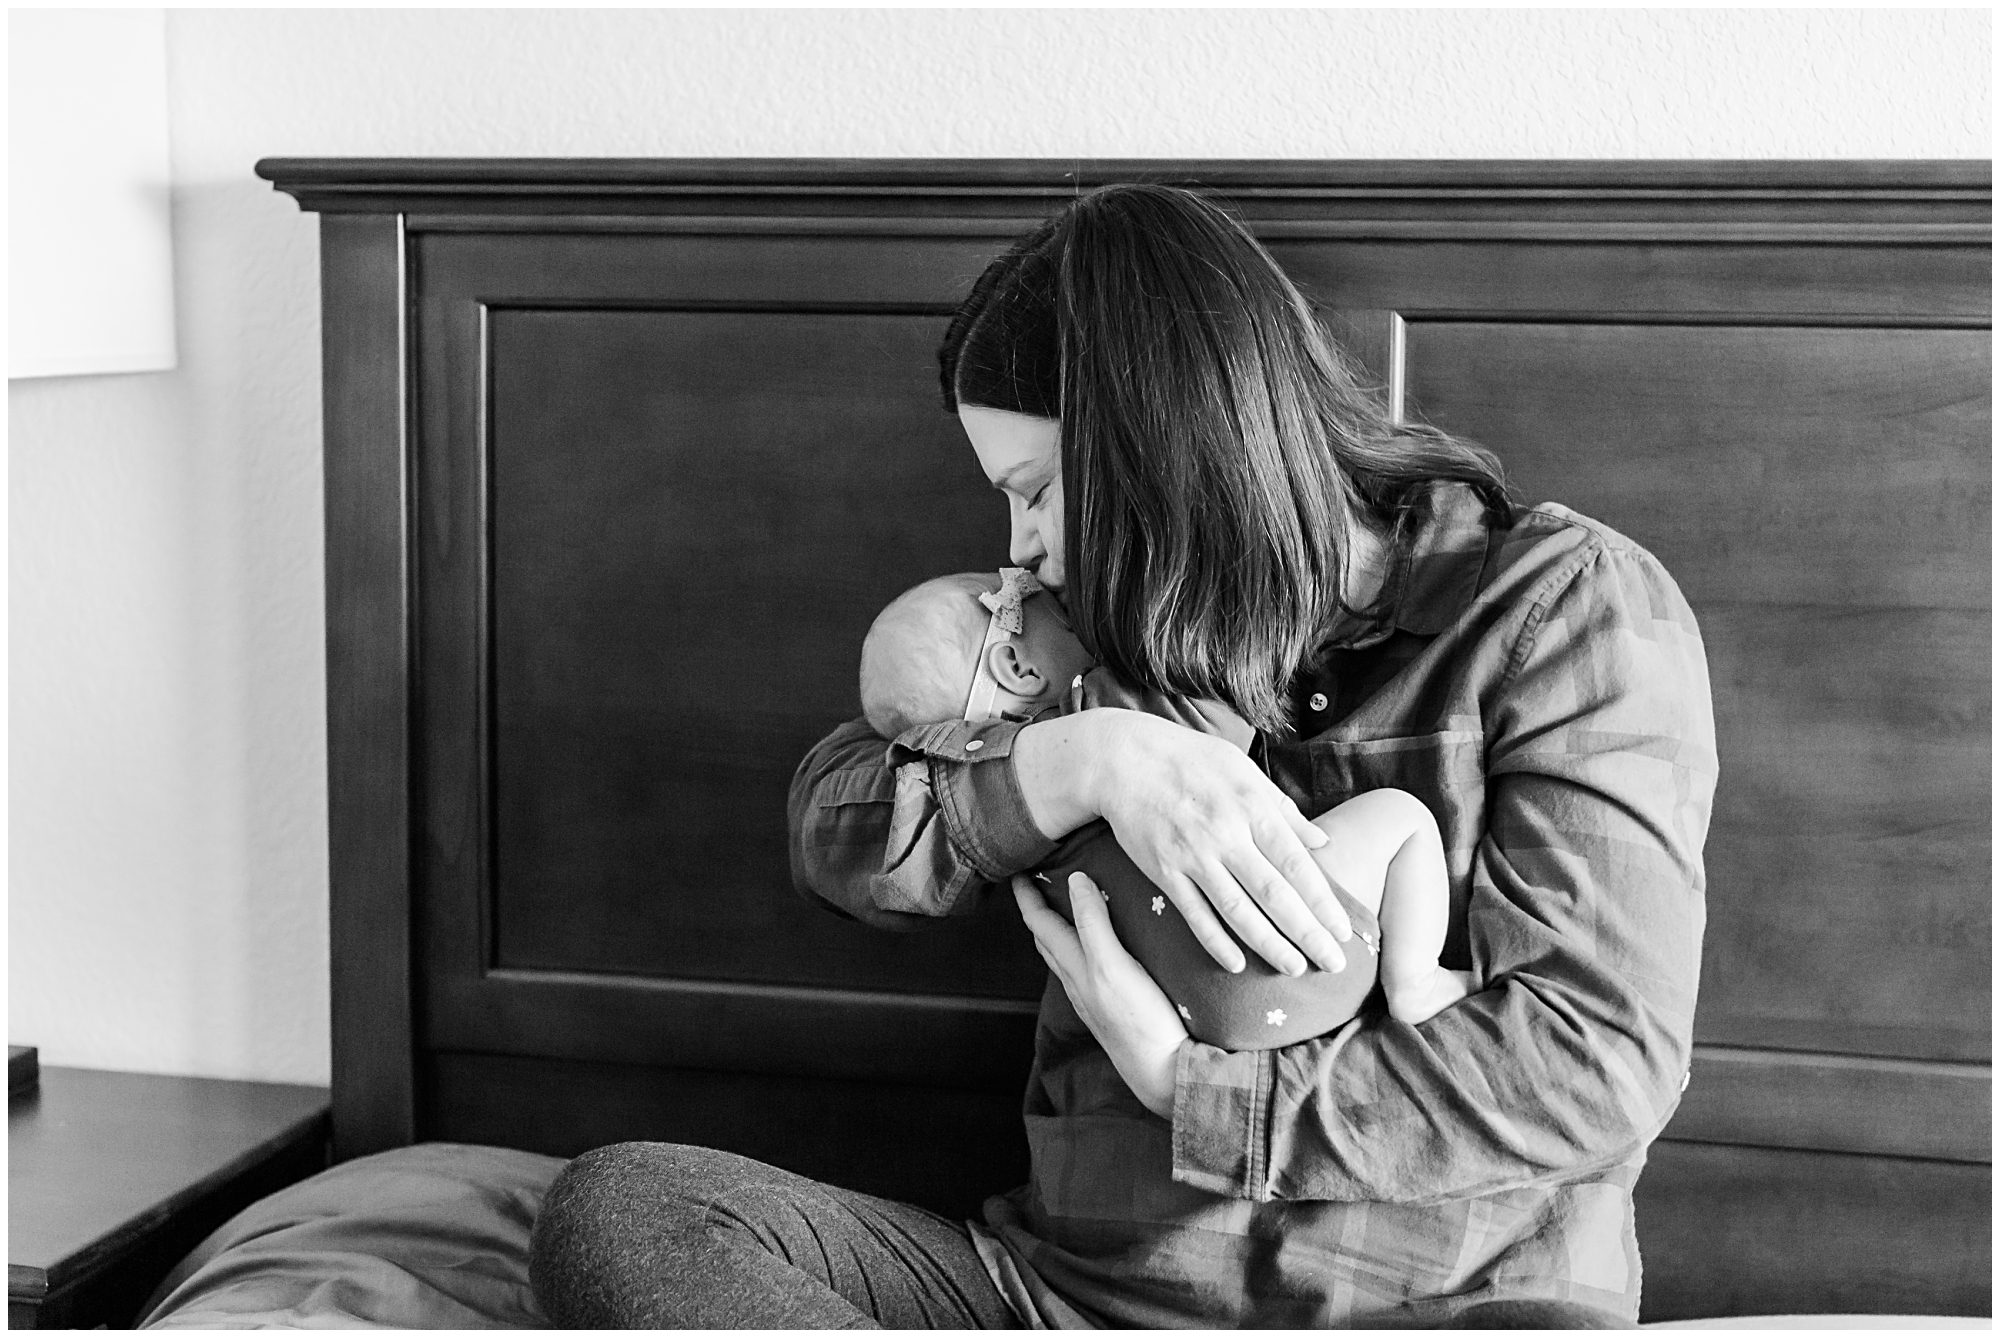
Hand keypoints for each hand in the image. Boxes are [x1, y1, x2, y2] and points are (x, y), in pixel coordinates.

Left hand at [1014, 871, 1185, 1117]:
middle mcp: (1076, 982)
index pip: (1039, 923)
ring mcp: (1092, 997)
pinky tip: (1098, 946)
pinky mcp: (1110, 1007)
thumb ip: (1092, 924)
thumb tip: (1075, 881)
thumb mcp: (1112, 965)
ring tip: (1065, 905)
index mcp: (1074, 966)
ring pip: (1064, 956)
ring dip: (1058, 928)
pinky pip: (1085, 968)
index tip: (1018, 870)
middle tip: (1039, 882)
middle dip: (1038, 909)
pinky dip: (1081, 946)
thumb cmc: (1139, 1020)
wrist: (1164, 1071)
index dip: (1027, 896)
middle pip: (1046, 939)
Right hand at [1085, 711, 1352, 975]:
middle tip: (1333, 965)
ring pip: (1237, 911)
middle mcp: (1226, 834)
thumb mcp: (1245, 771)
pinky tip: (1237, 965)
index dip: (1323, 902)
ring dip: (1269, 945)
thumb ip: (1284, 809)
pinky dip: (1216, 942)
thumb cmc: (1191, 760)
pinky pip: (1194, 914)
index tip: (1344, 931)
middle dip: (1308, 933)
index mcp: (1252, 808)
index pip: (1297, 864)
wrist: (1125, 760)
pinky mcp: (1163, 871)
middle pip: (1275, 894)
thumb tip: (1323, 841)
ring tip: (1294, 968)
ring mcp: (1193, 855)